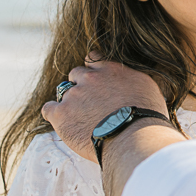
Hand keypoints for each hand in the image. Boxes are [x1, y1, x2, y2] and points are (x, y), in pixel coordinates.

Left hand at [41, 54, 168, 162]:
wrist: (133, 137)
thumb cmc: (146, 115)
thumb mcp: (147, 87)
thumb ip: (132, 78)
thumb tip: (132, 81)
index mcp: (110, 69)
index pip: (93, 58)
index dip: (93, 70)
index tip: (96, 81)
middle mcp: (90, 78)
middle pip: (76, 74)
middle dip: (80, 86)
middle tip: (88, 103)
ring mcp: (74, 95)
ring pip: (63, 92)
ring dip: (69, 102)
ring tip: (78, 117)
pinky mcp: (61, 114)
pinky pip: (49, 109)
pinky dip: (53, 114)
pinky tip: (61, 122)